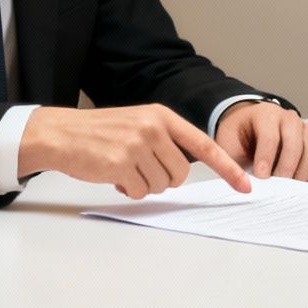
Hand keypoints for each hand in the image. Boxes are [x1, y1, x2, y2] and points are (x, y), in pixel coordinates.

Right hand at [20, 105, 250, 198]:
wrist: (62, 133)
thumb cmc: (100, 132)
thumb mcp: (138, 123)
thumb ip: (164, 140)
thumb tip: (183, 170)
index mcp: (161, 116)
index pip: (204, 145)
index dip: (227, 168)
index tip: (244, 186)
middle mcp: (153, 128)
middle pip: (180, 174)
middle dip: (164, 179)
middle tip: (142, 170)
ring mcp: (137, 146)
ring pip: (161, 185)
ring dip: (144, 184)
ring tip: (123, 168)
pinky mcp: (121, 165)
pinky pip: (140, 192)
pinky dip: (128, 190)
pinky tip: (113, 175)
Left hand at [216, 100, 307, 182]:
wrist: (247, 126)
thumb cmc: (239, 135)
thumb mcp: (228, 145)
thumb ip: (233, 162)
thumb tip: (242, 185)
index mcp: (265, 115)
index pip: (270, 136)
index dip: (266, 158)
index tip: (262, 178)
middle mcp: (288, 119)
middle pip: (295, 141)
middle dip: (287, 167)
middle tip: (279, 187)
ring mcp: (304, 129)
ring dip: (304, 172)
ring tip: (291, 189)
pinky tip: (303, 186)